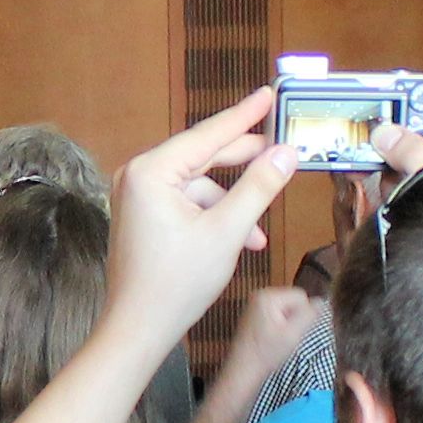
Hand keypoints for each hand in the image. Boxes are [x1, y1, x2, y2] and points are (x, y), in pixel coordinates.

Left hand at [106, 90, 292, 351]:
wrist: (138, 329)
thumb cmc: (175, 284)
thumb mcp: (228, 232)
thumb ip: (259, 186)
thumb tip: (286, 153)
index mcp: (152, 171)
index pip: (208, 134)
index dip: (245, 116)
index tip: (268, 94)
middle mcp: (138, 175)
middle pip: (202, 156)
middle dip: (244, 161)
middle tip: (281, 149)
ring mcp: (136, 196)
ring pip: (198, 185)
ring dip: (232, 203)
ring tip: (258, 234)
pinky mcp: (141, 215)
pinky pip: (186, 203)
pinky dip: (213, 217)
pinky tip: (238, 240)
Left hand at [227, 286, 316, 373]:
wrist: (243, 370)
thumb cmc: (266, 354)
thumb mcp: (293, 334)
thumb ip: (309, 315)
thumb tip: (323, 302)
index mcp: (268, 296)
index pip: (301, 296)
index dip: (303, 315)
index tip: (291, 332)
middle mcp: (260, 294)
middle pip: (294, 301)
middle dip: (295, 318)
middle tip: (284, 337)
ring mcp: (256, 304)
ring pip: (288, 309)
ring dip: (288, 323)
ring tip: (278, 339)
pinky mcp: (255, 313)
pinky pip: (278, 314)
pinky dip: (280, 326)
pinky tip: (272, 339)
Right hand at [366, 80, 422, 179]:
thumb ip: (413, 151)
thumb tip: (384, 134)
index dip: (414, 93)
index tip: (382, 96)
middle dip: (396, 133)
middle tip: (368, 133)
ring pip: (412, 155)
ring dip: (389, 160)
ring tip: (367, 163)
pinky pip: (409, 181)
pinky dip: (390, 183)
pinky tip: (376, 185)